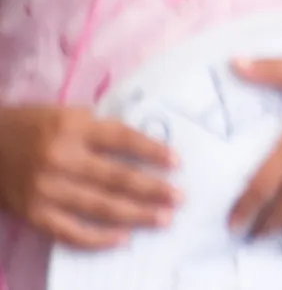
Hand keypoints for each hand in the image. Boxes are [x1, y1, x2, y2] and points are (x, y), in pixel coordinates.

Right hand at [0, 102, 174, 248]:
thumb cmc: (32, 126)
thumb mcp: (66, 114)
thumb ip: (99, 129)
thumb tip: (142, 146)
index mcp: (73, 127)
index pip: (123, 139)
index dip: (153, 151)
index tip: (178, 162)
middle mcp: (60, 158)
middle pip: (116, 177)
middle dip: (152, 189)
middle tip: (179, 197)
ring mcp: (46, 189)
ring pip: (99, 206)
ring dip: (135, 214)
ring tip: (163, 219)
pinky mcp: (34, 214)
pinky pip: (70, 232)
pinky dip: (97, 238)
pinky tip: (122, 238)